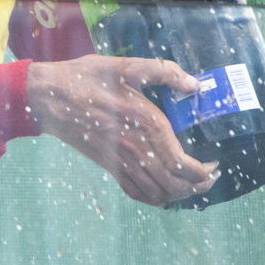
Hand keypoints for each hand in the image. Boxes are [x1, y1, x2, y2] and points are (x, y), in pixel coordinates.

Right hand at [26, 55, 218, 205]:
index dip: (206, 172)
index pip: (186, 165)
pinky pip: (137, 194)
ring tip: (189, 183)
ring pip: (159, 194)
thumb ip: (163, 72)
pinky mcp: (108, 167)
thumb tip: (195, 84)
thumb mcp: (125, 66)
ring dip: (179, 194)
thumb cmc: (88, 78)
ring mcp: (121, 162)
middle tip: (208, 176)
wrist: (49, 97)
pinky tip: (161, 188)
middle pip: (177, 186)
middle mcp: (139, 150)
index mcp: (149, 125)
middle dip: (198, 186)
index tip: (215, 164)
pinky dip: (155, 198)